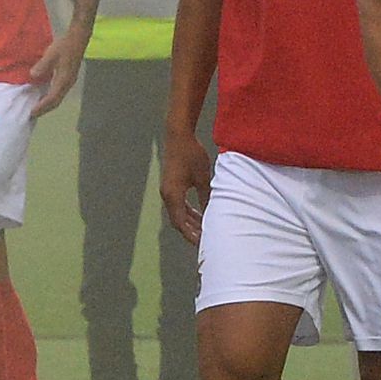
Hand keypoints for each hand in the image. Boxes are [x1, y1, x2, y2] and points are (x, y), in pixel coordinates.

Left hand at [28, 32, 86, 117]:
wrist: (78, 38)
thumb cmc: (65, 46)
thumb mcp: (51, 54)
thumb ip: (42, 66)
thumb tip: (33, 75)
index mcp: (63, 80)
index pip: (52, 99)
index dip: (42, 107)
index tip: (32, 112)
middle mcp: (67, 84)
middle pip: (56, 101)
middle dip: (44, 109)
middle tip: (33, 114)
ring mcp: (69, 81)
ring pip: (58, 97)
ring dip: (48, 104)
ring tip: (37, 107)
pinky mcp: (68, 77)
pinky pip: (58, 92)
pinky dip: (50, 96)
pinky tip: (43, 94)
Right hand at [159, 130, 213, 244]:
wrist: (178, 135)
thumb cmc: (191, 154)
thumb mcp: (203, 178)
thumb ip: (207, 198)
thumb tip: (213, 214)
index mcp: (173, 195)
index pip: (180, 223)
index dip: (191, 235)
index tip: (202, 244)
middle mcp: (167, 195)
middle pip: (178, 221)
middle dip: (191, 232)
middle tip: (206, 241)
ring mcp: (167, 190)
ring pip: (178, 213)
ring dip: (190, 222)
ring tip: (205, 230)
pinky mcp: (171, 185)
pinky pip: (179, 204)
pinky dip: (188, 212)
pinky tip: (200, 214)